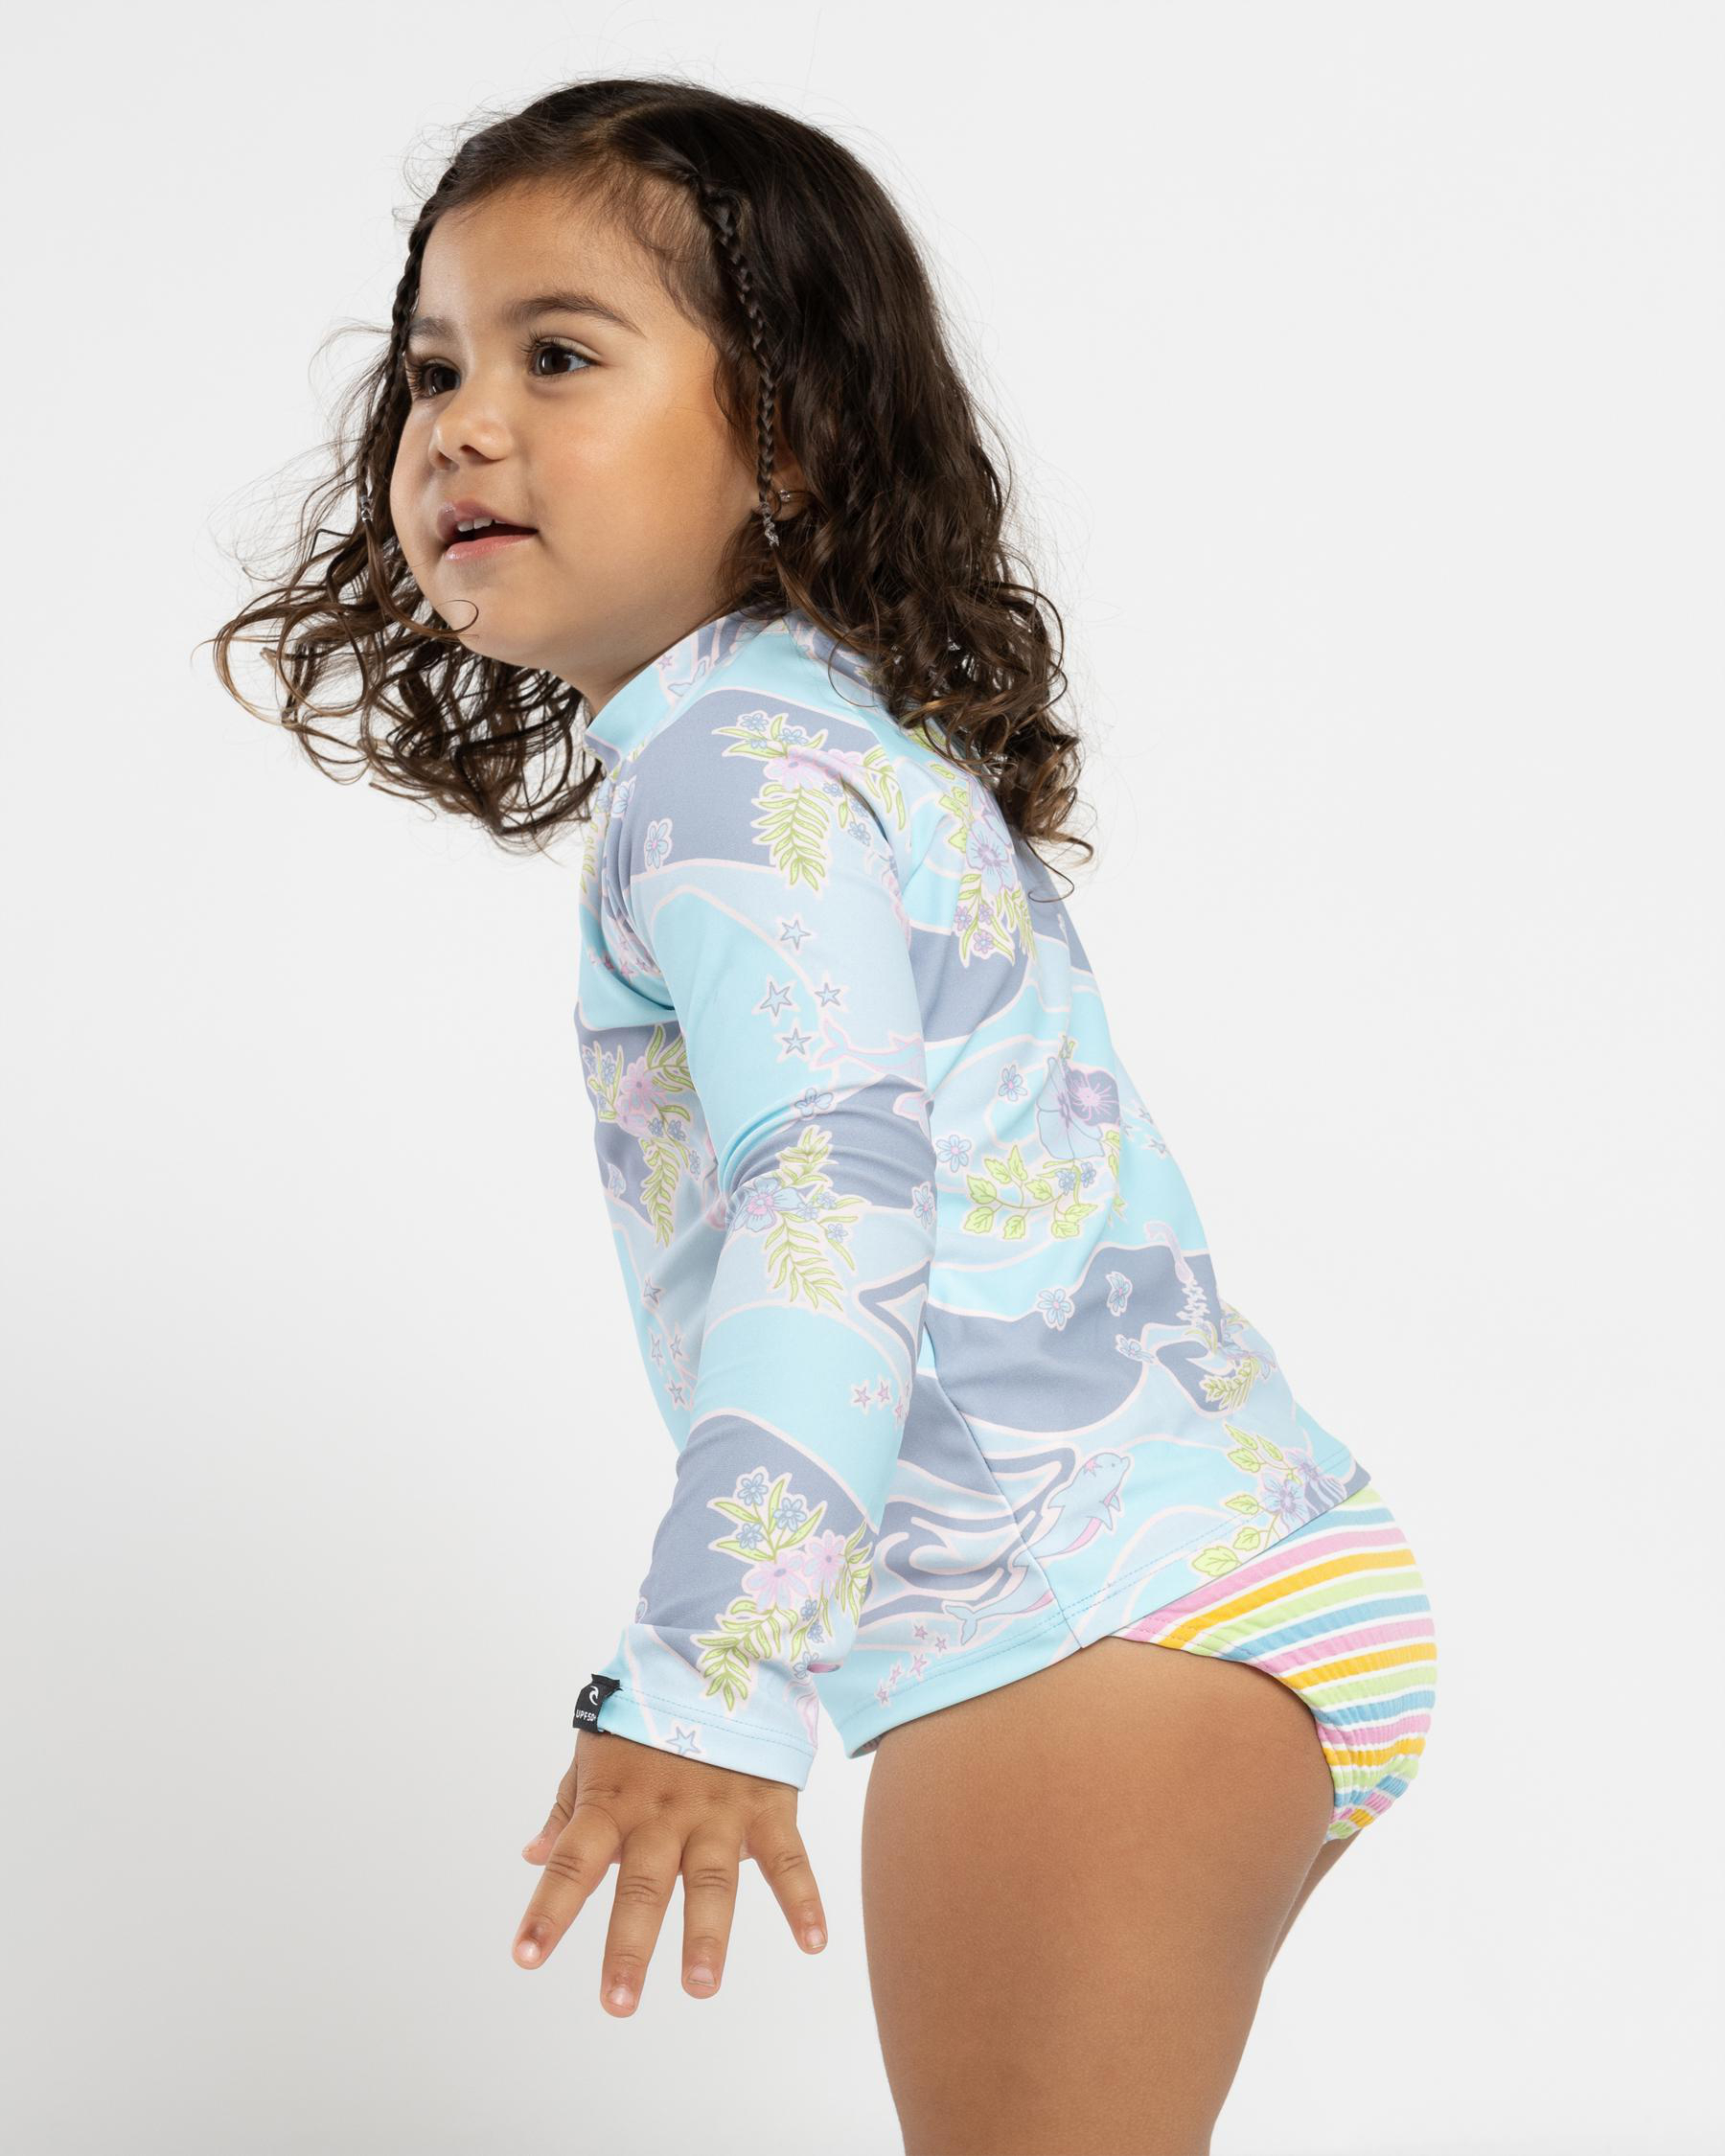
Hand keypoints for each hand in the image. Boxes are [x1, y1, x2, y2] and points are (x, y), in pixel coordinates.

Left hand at [512, 1727, 828, 2011]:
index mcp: (615, 1800)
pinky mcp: (767, 1806)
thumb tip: (533, 1855)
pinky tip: (813, 1941)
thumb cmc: (648, 1714)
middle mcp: (663, 1812)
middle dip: (629, 1946)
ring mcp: (718, 1811)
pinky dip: (803, 1899)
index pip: (574, 1860)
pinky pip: (788, 1857)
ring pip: (711, 1879)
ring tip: (701, 1986)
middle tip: (616, 2003)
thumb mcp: (597, 1749)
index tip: (525, 1955)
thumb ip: (568, 1805)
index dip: (549, 1908)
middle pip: (643, 1885)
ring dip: (707, 1935)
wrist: (719, 1657)